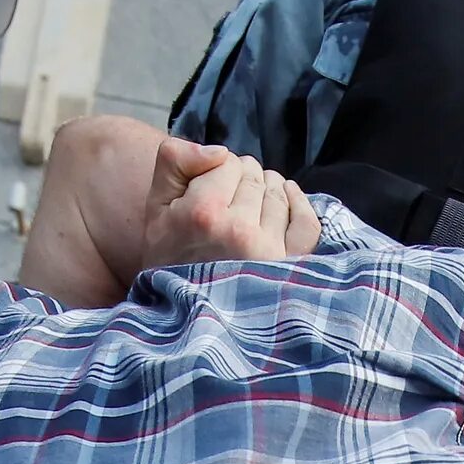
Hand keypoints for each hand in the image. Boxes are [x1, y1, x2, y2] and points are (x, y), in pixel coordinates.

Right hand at [136, 139, 319, 272]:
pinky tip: (286, 199)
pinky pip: (307, 220)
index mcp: (203, 214)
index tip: (207, 190)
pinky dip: (298, 203)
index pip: (226, 162)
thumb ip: (176, 161)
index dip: (216, 171)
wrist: (184, 312)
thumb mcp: (156, 205)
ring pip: (278, 192)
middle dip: (240, 181)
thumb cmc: (169, 256)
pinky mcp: (289, 266)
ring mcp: (268, 251)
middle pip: (254, 175)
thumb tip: (220, 151)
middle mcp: (239, 231)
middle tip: (225, 203)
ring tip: (245, 210)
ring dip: (265, 191)